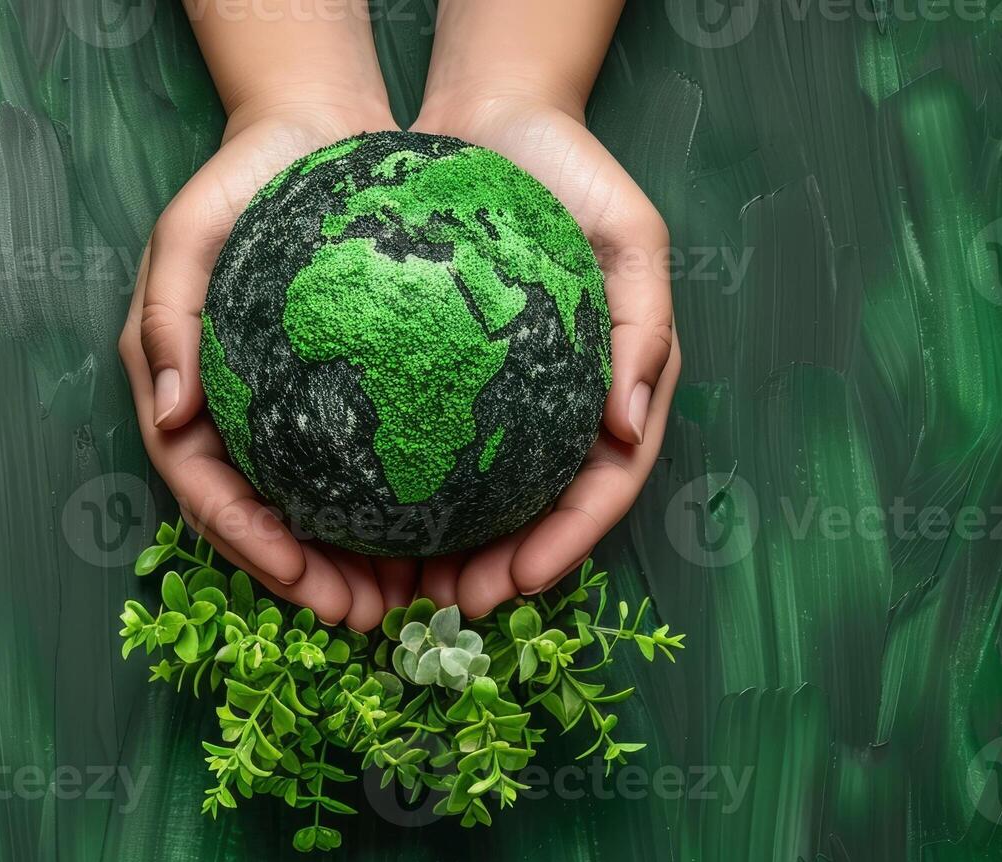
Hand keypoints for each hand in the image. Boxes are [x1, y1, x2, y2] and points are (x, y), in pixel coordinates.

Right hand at [119, 101, 414, 630]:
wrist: (309, 132)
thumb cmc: (237, 180)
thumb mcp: (184, 233)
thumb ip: (167, 320)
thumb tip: (168, 416)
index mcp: (181, 391)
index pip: (202, 486)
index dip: (243, 541)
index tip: (294, 576)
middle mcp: (229, 415)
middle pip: (260, 520)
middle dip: (304, 580)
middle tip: (362, 616)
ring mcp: (284, 411)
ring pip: (312, 511)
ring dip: (351, 566)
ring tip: (405, 603)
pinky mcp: (338, 395)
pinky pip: (360, 469)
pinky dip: (389, 514)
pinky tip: (435, 541)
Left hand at [411, 94, 681, 617]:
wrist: (490, 117)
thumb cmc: (572, 171)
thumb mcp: (630, 235)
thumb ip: (641, 326)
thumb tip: (629, 428)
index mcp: (614, 385)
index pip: (602, 487)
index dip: (564, 545)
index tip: (516, 584)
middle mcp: (560, 401)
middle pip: (537, 511)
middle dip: (499, 570)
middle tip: (446, 604)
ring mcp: (502, 392)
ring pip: (480, 494)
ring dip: (446, 548)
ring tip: (399, 586)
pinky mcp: (442, 372)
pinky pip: (424, 441)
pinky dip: (403, 487)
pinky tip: (361, 517)